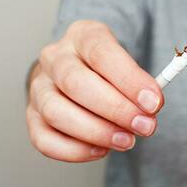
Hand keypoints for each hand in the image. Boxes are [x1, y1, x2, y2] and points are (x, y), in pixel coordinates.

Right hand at [27, 20, 162, 161]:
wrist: (82, 73)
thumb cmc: (108, 70)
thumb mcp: (127, 64)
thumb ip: (139, 84)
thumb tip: (149, 108)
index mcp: (81, 36)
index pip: (101, 52)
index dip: (128, 79)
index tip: (153, 103)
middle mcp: (54, 58)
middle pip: (75, 83)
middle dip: (115, 109)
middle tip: (143, 126)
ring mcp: (39, 88)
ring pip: (56, 112)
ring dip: (96, 131)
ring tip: (126, 140)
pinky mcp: (32, 117)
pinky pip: (44, 139)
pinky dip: (75, 150)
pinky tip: (100, 150)